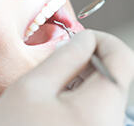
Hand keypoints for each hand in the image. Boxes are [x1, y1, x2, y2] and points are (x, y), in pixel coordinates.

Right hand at [0, 30, 133, 125]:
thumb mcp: (31, 87)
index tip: (80, 38)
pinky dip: (80, 92)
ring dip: (82, 75)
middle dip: (88, 57)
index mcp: (97, 111)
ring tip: (53, 79)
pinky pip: (98, 106)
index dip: (103, 40)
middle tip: (59, 57)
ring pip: (105, 89)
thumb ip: (64, 58)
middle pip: (115, 74)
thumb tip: (85, 38)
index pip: (123, 59)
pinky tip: (57, 96)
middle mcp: (110, 125)